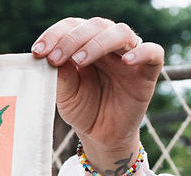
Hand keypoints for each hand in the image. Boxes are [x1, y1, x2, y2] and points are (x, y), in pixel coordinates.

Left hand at [32, 17, 162, 165]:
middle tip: (55, 58)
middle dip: (72, 39)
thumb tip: (50, 57)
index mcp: (86, 44)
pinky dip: (141, 52)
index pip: (73, 26)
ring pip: (120, 33)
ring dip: (98, 42)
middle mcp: (108, 45)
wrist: (102, 136)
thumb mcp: (66, 96)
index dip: (56, 34)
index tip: (38, 52)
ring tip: (80, 59)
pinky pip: (153, 53)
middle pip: (95, 25)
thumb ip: (61, 76)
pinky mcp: (147, 71)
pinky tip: (127, 61)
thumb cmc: (83, 111)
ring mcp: (129, 55)